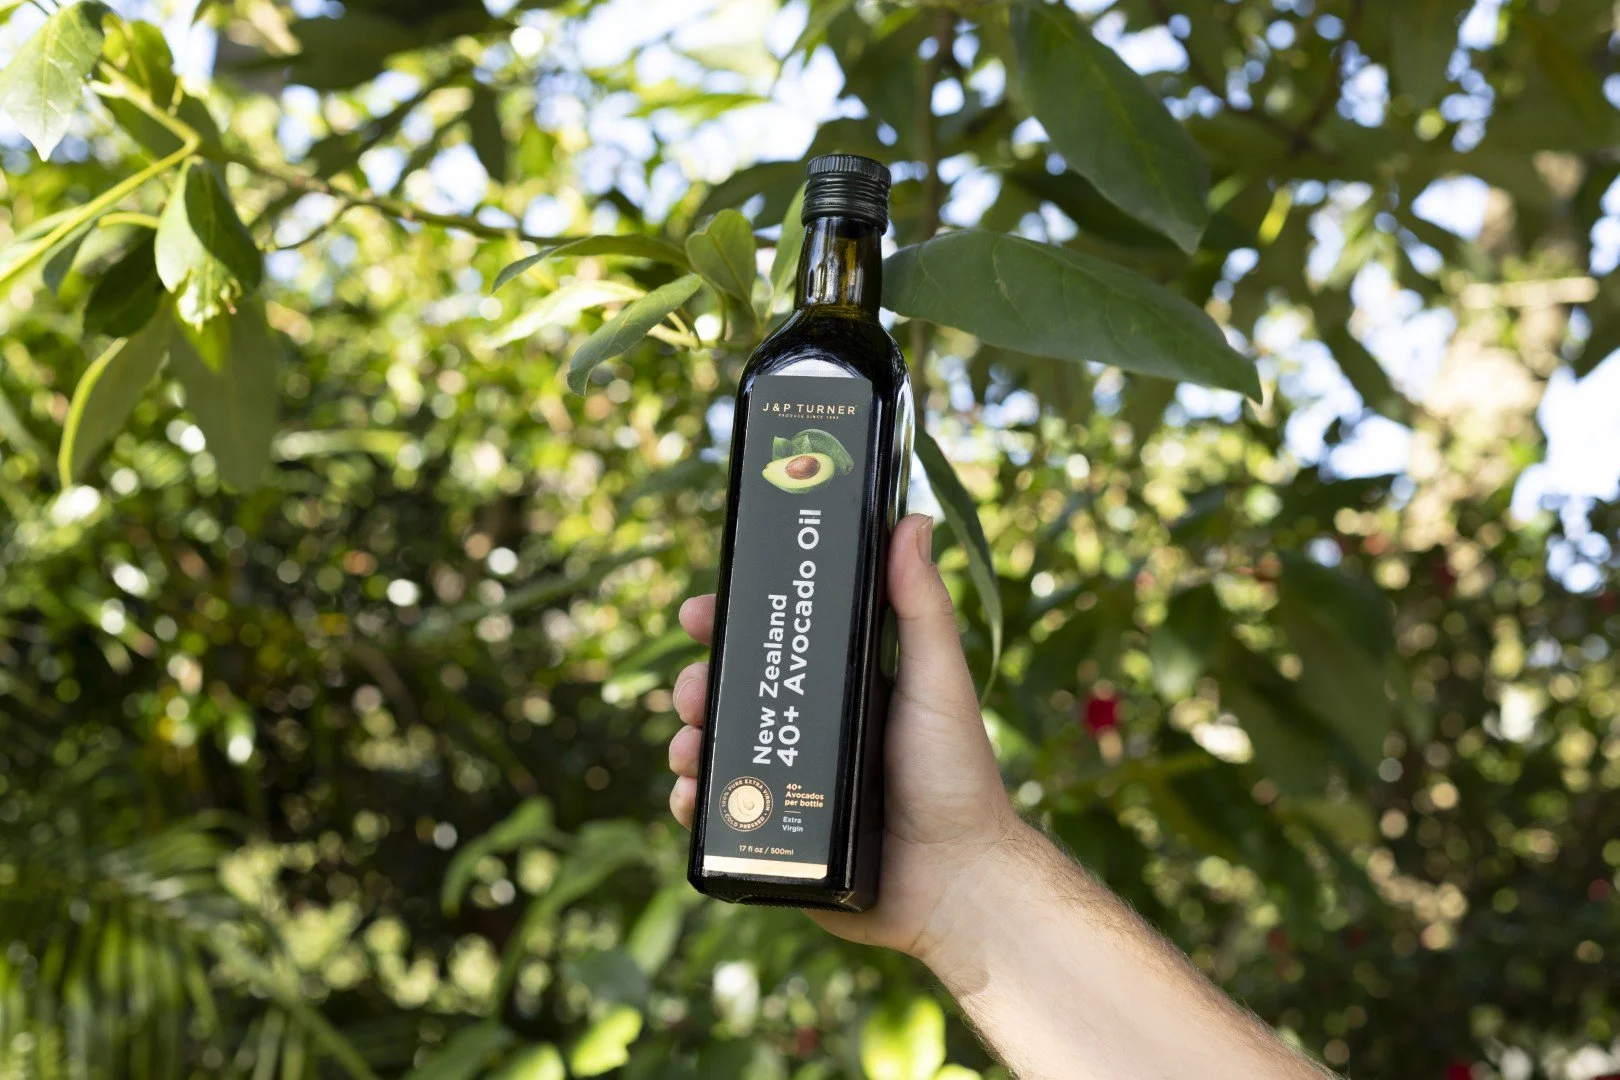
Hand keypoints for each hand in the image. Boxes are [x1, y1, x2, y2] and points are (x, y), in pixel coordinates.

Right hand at [666, 513, 1022, 956]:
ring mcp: (790, 785)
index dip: (730, 623)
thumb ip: (922, 606)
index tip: (698, 611)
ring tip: (690, 745)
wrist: (954, 883)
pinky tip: (690, 796)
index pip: (774, 643)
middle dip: (698, 684)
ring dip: (688, 740)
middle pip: (732, 694)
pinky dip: (694, 803)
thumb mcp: (938, 680)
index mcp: (842, 688)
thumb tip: (912, 519)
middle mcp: (811, 732)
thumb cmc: (957, 778)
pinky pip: (720, 815)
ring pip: (716, 751)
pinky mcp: (776, 839)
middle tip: (692, 690)